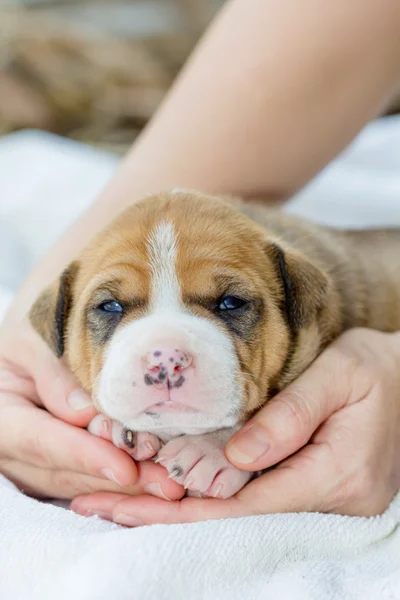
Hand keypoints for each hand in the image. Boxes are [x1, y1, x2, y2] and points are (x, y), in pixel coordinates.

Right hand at [0, 319, 182, 502]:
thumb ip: (57, 375)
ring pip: (78, 481)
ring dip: (125, 486)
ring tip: (169, 483)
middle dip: (114, 480)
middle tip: (164, 482)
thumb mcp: (40, 333)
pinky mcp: (63, 454)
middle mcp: (13, 440)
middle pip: (60, 470)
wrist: (50, 308)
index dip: (82, 455)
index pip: (39, 439)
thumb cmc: (42, 311)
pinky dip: (122, 480)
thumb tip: (87, 417)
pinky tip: (156, 478)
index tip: (124, 467)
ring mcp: (36, 453)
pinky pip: (89, 477)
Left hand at [71, 328, 399, 524]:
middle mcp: (328, 499)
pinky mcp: (313, 485)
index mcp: (337, 474)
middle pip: (232, 517)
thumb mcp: (342, 375)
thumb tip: (236, 456)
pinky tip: (170, 487)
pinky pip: (253, 496)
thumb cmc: (381, 371)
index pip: (245, 503)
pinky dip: (207, 494)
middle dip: (163, 515)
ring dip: (178, 506)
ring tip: (118, 499)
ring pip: (238, 510)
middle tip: (98, 507)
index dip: (182, 507)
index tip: (126, 504)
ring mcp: (322, 497)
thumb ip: (293, 414)